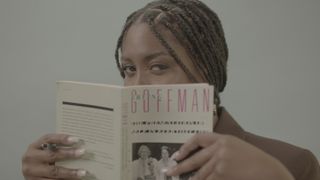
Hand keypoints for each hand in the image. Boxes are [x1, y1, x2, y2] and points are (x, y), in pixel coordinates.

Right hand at [22, 134, 86, 179]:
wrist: (29, 172)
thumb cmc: (41, 158)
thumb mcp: (45, 150)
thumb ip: (57, 147)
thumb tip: (79, 145)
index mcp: (35, 146)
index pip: (49, 139)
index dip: (62, 138)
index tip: (76, 139)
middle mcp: (31, 158)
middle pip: (52, 155)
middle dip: (68, 154)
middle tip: (82, 152)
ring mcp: (32, 171)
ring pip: (53, 172)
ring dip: (70, 172)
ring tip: (83, 172)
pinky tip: (75, 179)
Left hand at [166, 133, 293, 179]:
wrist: (270, 170)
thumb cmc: (256, 161)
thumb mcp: (237, 147)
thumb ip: (220, 149)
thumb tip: (203, 159)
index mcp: (223, 138)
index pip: (199, 138)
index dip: (186, 146)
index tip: (178, 154)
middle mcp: (220, 147)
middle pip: (195, 158)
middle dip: (180, 166)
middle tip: (169, 172)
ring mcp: (220, 160)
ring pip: (200, 172)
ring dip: (190, 179)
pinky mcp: (222, 173)